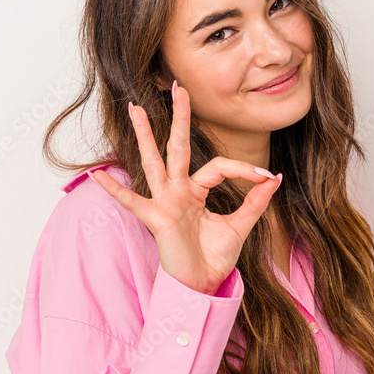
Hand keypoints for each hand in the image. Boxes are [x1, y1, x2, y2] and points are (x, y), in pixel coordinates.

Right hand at [88, 81, 281, 295]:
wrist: (203, 286)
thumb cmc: (214, 258)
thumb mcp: (241, 225)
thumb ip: (255, 201)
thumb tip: (275, 177)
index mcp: (196, 191)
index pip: (219, 166)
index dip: (244, 169)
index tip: (268, 177)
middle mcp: (177, 191)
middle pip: (178, 146)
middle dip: (179, 117)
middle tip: (178, 87)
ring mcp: (164, 202)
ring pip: (153, 161)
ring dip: (144, 134)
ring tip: (134, 108)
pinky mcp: (155, 218)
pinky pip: (132, 202)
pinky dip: (114, 190)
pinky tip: (97, 175)